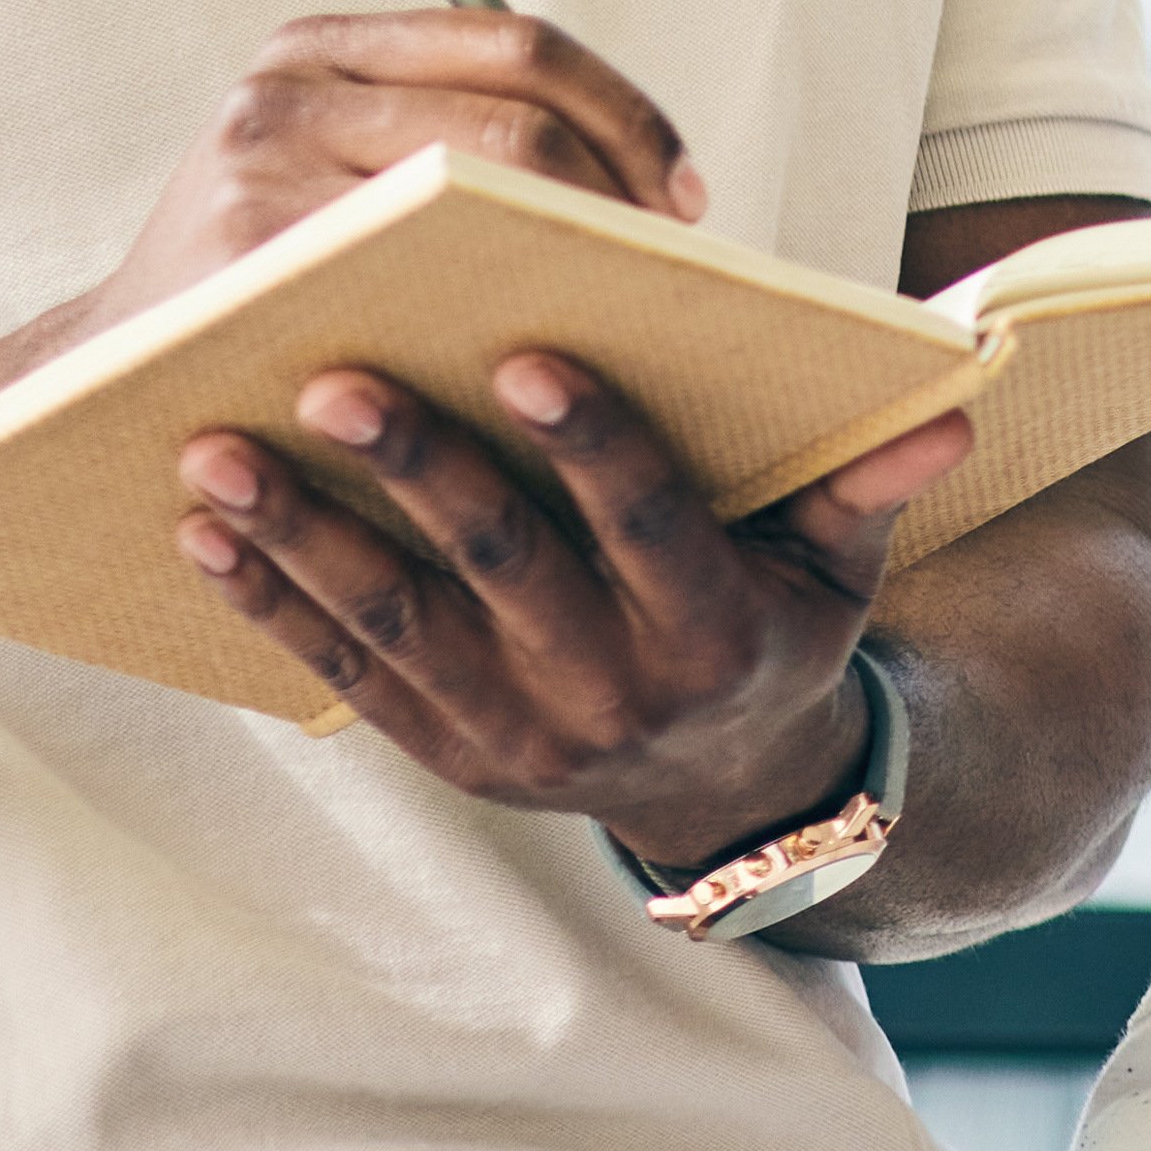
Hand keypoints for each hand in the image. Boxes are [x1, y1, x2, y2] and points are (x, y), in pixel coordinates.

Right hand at [78, 13, 710, 340]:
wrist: (102, 381)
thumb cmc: (260, 291)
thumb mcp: (326, 177)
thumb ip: (439, 143)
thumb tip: (657, 193)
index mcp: (320, 49)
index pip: (519, 47)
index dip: (627, 117)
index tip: (687, 199)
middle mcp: (282, 89)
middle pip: (515, 117)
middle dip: (618, 194)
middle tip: (676, 272)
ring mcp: (257, 166)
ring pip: (482, 185)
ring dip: (579, 252)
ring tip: (633, 310)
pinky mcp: (247, 249)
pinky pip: (422, 267)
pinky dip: (504, 305)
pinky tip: (547, 357)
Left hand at [176, 344, 974, 874]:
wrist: (726, 796)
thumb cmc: (776, 630)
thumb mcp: (840, 575)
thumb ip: (867, 488)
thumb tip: (949, 401)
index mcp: (713, 635)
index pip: (649, 528)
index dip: (596, 446)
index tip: (531, 353)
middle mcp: (611, 695)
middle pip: (500, 570)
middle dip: (416, 470)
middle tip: (330, 375)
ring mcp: (515, 735)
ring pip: (397, 626)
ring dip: (303, 536)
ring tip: (217, 449)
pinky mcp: (443, 755)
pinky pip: (343, 676)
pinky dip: (270, 605)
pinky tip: (202, 531)